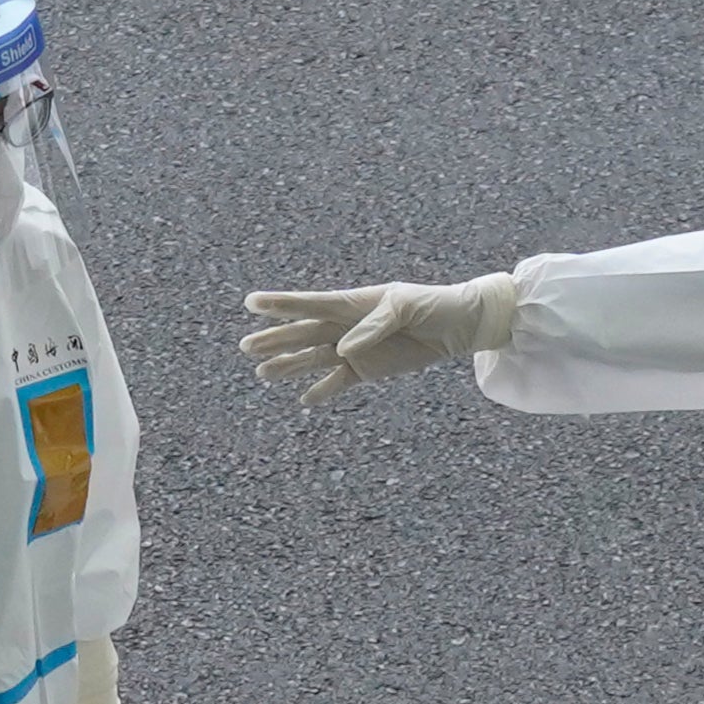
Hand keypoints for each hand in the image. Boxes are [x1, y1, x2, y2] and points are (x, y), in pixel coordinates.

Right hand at [240, 274, 520, 403]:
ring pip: (313, 358)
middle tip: (246, 347)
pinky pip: (338, 382)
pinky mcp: (366, 370)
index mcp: (352, 303)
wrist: (458, 325)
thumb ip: (374, 326)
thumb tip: (343, 349)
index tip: (251, 303)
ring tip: (262, 374)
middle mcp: (346, 325)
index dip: (281, 304)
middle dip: (275, 340)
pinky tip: (303, 400)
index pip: (310, 304)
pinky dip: (322, 391)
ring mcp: (354, 349)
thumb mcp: (406, 307)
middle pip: (303, 333)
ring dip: (288, 366)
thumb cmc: (432, 305)